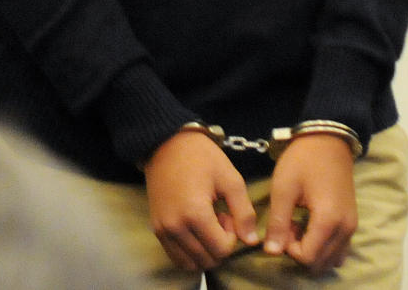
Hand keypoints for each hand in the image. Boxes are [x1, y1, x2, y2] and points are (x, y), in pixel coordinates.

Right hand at [144, 130, 258, 273]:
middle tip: (218, 218)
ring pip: (191, 263)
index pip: (222, 250)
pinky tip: (194, 228)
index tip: (227, 214)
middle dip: (219, 244)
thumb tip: (251, 241)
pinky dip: (190, 252)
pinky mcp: (156, 228)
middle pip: (207, 260)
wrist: (165, 142)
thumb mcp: (229, 178)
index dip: (232, 236)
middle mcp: (175, 226)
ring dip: (204, 250)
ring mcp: (163, 229)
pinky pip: (176, 257)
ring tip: (206, 224)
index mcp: (195, 213)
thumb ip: (244, 212)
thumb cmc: (200, 156)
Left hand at [263, 133, 356, 271]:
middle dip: (300, 251)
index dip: (289, 249)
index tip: (281, 227)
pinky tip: (309, 225)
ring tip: (297, 225)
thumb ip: (278, 222)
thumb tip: (271, 252)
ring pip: (331, 258)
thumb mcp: (283, 188)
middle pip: (320, 263)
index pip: (308, 258)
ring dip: (312, 250)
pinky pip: (339, 248)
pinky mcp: (352, 222)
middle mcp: (345, 230)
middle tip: (287, 226)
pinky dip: (323, 246)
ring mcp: (351, 227)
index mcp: (328, 221)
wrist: (328, 139)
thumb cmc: (302, 160)